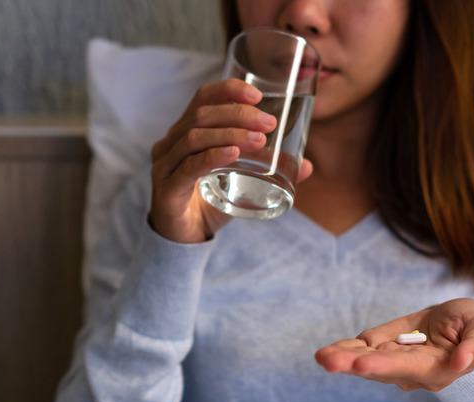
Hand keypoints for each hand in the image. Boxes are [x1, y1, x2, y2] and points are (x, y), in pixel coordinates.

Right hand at [149, 78, 313, 242]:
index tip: (257, 96)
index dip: (228, 90)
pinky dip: (212, 157)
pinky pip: (188, 167)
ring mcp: (165, 165)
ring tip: (259, 140)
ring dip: (230, 134)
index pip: (203, 98)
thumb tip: (308, 166)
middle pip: (202, 115)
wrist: (184, 239)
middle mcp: (171, 143)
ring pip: (194, 137)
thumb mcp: (242, 182)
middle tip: (269, 123)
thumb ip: (270, 172)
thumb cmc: (210, 203)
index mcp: (186, 132)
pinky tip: (232, 154)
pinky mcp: (166, 189)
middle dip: (238, 114)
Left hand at [315, 298, 473, 391]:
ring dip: (343, 357)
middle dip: (352, 364)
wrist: (460, 321)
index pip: (407, 368)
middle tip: (328, 361)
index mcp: (436, 368)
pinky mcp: (384, 344)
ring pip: (366, 359)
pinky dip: (346, 347)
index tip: (362, 364)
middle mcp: (411, 370)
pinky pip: (362, 347)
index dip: (385, 366)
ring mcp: (395, 358)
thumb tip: (460, 362)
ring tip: (322, 356)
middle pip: (379, 368)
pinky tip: (328, 351)